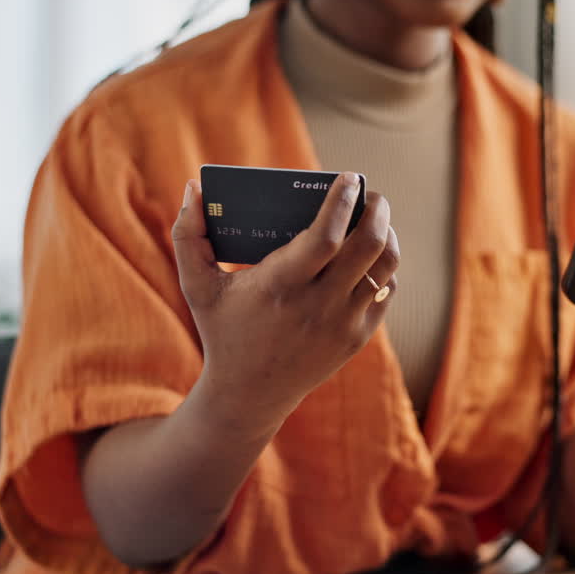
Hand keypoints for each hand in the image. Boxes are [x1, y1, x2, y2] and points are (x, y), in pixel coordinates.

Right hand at [171, 172, 398, 422]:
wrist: (249, 395)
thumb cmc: (222, 331)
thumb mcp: (196, 286)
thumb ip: (187, 235)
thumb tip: (192, 188)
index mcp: (280, 286)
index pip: (325, 237)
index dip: (342, 203)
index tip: (349, 178)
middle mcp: (318, 306)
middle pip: (367, 246)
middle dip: (376, 210)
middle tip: (370, 193)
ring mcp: (343, 324)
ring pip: (385, 268)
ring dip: (387, 234)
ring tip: (377, 218)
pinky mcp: (357, 338)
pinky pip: (386, 292)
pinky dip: (385, 266)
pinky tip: (375, 252)